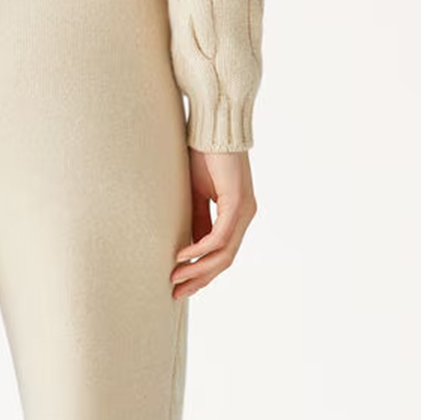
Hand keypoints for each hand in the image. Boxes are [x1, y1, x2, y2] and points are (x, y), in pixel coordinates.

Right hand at [173, 149, 255, 296]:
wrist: (215, 126)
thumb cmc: (204, 155)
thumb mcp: (197, 194)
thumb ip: (198, 220)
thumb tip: (190, 247)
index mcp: (237, 215)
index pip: (222, 253)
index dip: (202, 272)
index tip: (180, 284)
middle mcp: (245, 216)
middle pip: (225, 260)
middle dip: (199, 279)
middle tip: (176, 293)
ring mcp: (244, 211)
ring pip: (224, 253)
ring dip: (198, 269)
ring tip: (175, 278)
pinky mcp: (237, 203)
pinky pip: (220, 237)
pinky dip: (200, 249)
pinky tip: (183, 256)